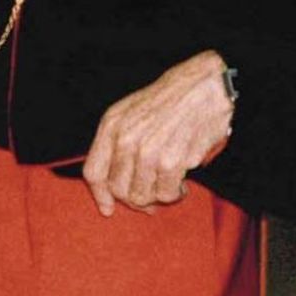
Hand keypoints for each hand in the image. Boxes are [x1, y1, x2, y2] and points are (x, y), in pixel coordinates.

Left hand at [82, 50, 234, 215]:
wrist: (202, 86)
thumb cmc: (169, 101)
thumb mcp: (130, 112)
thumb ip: (117, 144)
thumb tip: (116, 188)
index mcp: (111, 125)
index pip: (93, 172)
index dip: (100, 195)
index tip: (108, 209)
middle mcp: (124, 138)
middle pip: (118, 189)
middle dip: (136, 199)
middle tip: (152, 197)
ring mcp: (146, 150)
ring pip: (141, 196)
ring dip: (158, 196)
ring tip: (171, 183)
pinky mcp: (170, 160)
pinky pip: (166, 194)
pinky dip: (175, 194)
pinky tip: (182, 182)